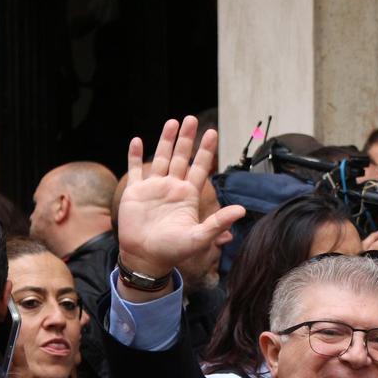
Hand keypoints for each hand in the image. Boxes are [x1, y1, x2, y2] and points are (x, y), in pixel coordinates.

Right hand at [118, 117, 244, 281]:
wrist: (146, 258)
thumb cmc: (173, 251)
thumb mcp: (199, 237)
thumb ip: (218, 222)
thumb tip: (242, 210)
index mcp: (188, 196)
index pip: (199, 167)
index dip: (206, 151)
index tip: (212, 132)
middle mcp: (172, 188)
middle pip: (181, 157)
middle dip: (187, 138)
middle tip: (192, 119)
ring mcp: (153, 188)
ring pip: (161, 158)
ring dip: (166, 140)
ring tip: (172, 122)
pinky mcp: (135, 192)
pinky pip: (135, 170)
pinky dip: (135, 155)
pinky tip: (137, 141)